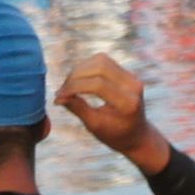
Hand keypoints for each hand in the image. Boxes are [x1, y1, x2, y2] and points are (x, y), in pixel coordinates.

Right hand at [54, 53, 171, 174]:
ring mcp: (132, 77)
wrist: (136, 134)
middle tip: (61, 90)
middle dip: (75, 76)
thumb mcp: (94, 126)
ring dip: (79, 69)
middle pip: (99, 67)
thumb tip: (59, 97)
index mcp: (127, 103)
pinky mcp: (127, 73)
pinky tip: (77, 80)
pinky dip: (87, 68)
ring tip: (68, 85)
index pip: (97, 85)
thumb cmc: (114, 135)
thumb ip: (78, 109)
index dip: (74, 87)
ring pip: (101, 60)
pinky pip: (104, 62)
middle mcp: (133, 86)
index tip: (58, 97)